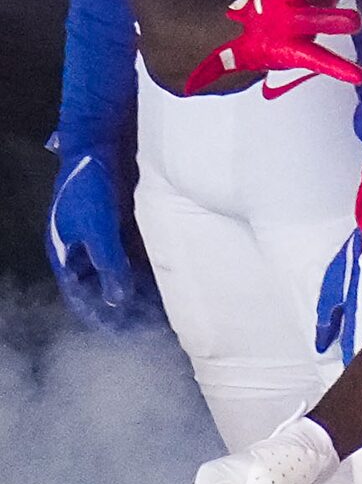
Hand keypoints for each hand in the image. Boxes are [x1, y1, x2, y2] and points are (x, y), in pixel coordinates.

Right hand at [44, 138, 150, 330]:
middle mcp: (84, 252)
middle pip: (103, 292)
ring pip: (121, 278)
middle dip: (124, 311)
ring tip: (167, 314)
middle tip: (152, 329)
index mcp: (66, 254)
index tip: (123, 336)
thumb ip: (110, 265)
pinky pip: (135, 262)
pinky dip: (149, 276)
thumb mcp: (99, 231)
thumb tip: (118, 300)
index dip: (100, 317)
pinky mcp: (122, 231)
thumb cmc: (91, 189)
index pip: (81, 297)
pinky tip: (172, 288)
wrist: (99, 148)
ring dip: (140, 295)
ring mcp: (104, 242)